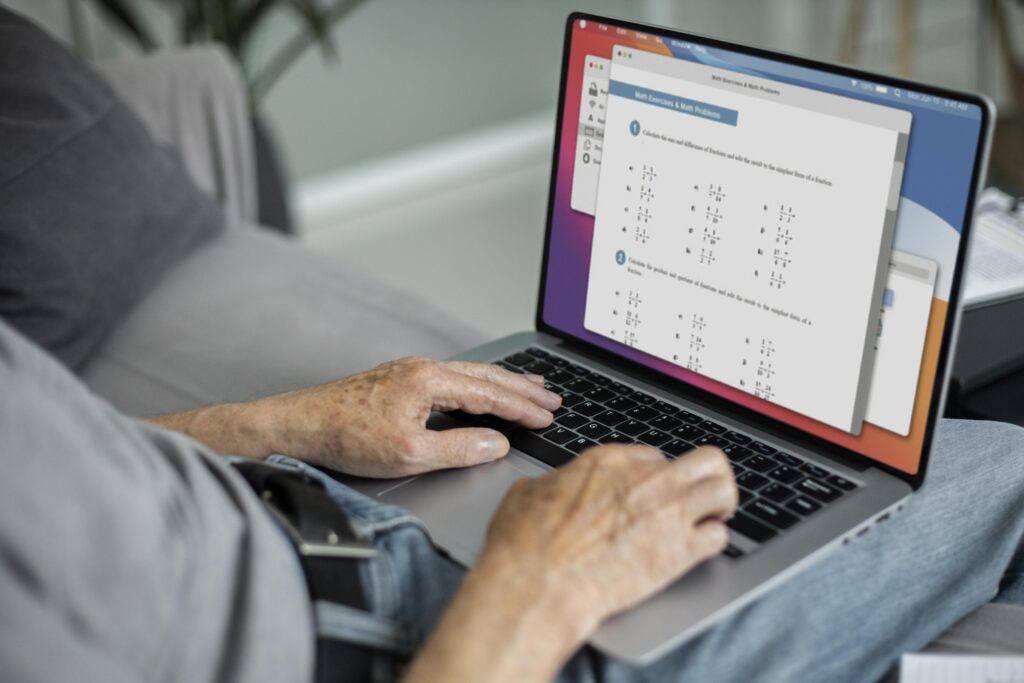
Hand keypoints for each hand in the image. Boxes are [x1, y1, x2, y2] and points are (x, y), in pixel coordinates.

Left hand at [247, 357, 560, 476]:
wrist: (299, 425)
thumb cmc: (348, 438)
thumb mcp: (411, 454)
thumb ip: (460, 449)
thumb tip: (497, 444)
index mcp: (430, 380)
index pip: (490, 393)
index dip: (522, 407)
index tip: (549, 415)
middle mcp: (422, 368)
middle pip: (485, 376)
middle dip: (522, 388)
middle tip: (553, 398)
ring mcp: (409, 372)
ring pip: (469, 374)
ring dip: (502, 382)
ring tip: (529, 387)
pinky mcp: (398, 381)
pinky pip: (451, 379)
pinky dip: (477, 385)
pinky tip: (479, 391)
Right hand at [484, 444, 736, 636]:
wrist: (538, 583)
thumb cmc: (525, 542)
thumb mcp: (528, 493)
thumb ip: (554, 484)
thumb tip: (551, 489)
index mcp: (609, 461)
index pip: (655, 456)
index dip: (657, 475)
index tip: (654, 492)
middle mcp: (645, 479)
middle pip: (706, 460)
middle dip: (706, 478)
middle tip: (699, 498)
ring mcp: (667, 512)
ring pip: (724, 489)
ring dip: (720, 505)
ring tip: (710, 519)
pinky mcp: (678, 552)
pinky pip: (720, 537)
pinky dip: (712, 543)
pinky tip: (698, 550)